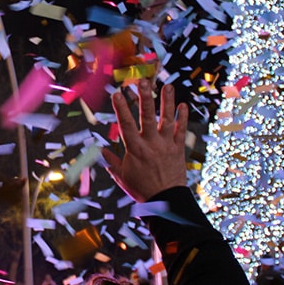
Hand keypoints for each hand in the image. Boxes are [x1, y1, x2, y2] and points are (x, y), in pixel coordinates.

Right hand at [105, 79, 188, 202]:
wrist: (166, 202)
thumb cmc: (142, 190)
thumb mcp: (123, 177)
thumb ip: (112, 162)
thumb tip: (101, 150)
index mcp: (134, 149)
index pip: (125, 124)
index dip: (120, 108)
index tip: (117, 93)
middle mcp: (150, 144)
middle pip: (147, 117)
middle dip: (144, 98)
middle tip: (142, 82)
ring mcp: (166, 145)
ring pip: (166, 120)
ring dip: (167, 102)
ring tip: (167, 86)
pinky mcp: (178, 149)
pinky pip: (181, 131)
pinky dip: (182, 117)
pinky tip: (183, 105)